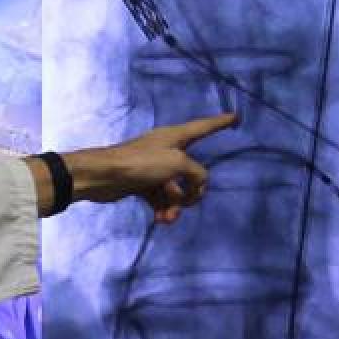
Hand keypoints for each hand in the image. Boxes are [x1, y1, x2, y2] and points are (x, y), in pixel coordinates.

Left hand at [61, 113, 237, 223]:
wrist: (102, 177)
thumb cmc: (140, 163)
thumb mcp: (178, 163)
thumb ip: (197, 173)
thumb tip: (196, 188)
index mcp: (175, 136)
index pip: (204, 127)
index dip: (221, 123)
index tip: (235, 118)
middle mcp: (166, 150)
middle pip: (193, 171)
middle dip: (193, 191)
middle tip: (185, 201)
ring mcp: (153, 168)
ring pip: (176, 190)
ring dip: (176, 206)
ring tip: (167, 217)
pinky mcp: (141, 184)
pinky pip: (161, 198)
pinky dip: (163, 209)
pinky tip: (160, 220)